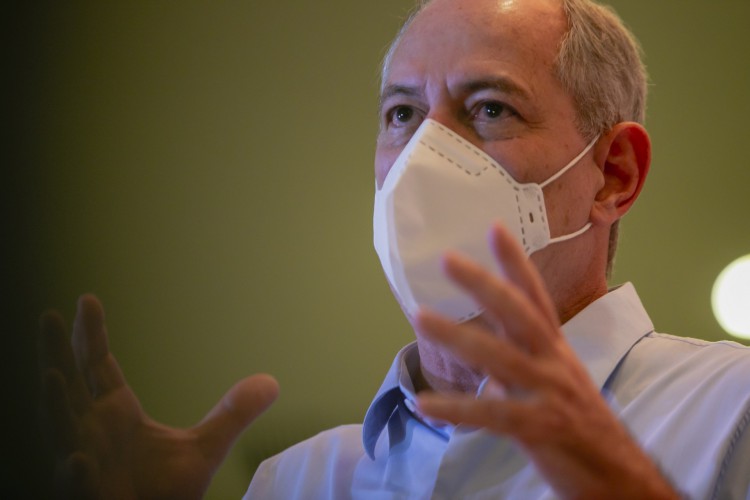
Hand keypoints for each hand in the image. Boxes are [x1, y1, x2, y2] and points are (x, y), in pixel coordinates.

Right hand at [38, 294, 278, 499]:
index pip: (96, 367)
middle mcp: (91, 434)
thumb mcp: (205, 448)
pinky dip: (75, 472)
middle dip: (56, 353)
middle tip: (48, 316)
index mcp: (114, 415)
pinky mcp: (90, 497)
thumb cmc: (163, 491)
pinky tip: (78, 460)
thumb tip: (271, 383)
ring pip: (61, 433)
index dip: (90, 335)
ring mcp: (85, 465)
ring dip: (55, 407)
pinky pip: (77, 486)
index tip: (87, 299)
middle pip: (69, 388)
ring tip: (51, 374)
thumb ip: (232, 414)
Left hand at [414, 224, 677, 498]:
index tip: (493, 228)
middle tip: (448, 259)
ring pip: (500, 357)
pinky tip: (425, 403)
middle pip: (518, 314)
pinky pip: (494, 416)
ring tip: (420, 318)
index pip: (536, 297)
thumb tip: (484, 348)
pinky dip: (458, 409)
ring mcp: (550, 393)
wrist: (620, 476)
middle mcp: (554, 363)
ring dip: (458, 336)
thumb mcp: (558, 380)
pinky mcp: (542, 428)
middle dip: (484, 284)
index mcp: (556, 349)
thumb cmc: (581, 424)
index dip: (515, 263)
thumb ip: (522, 359)